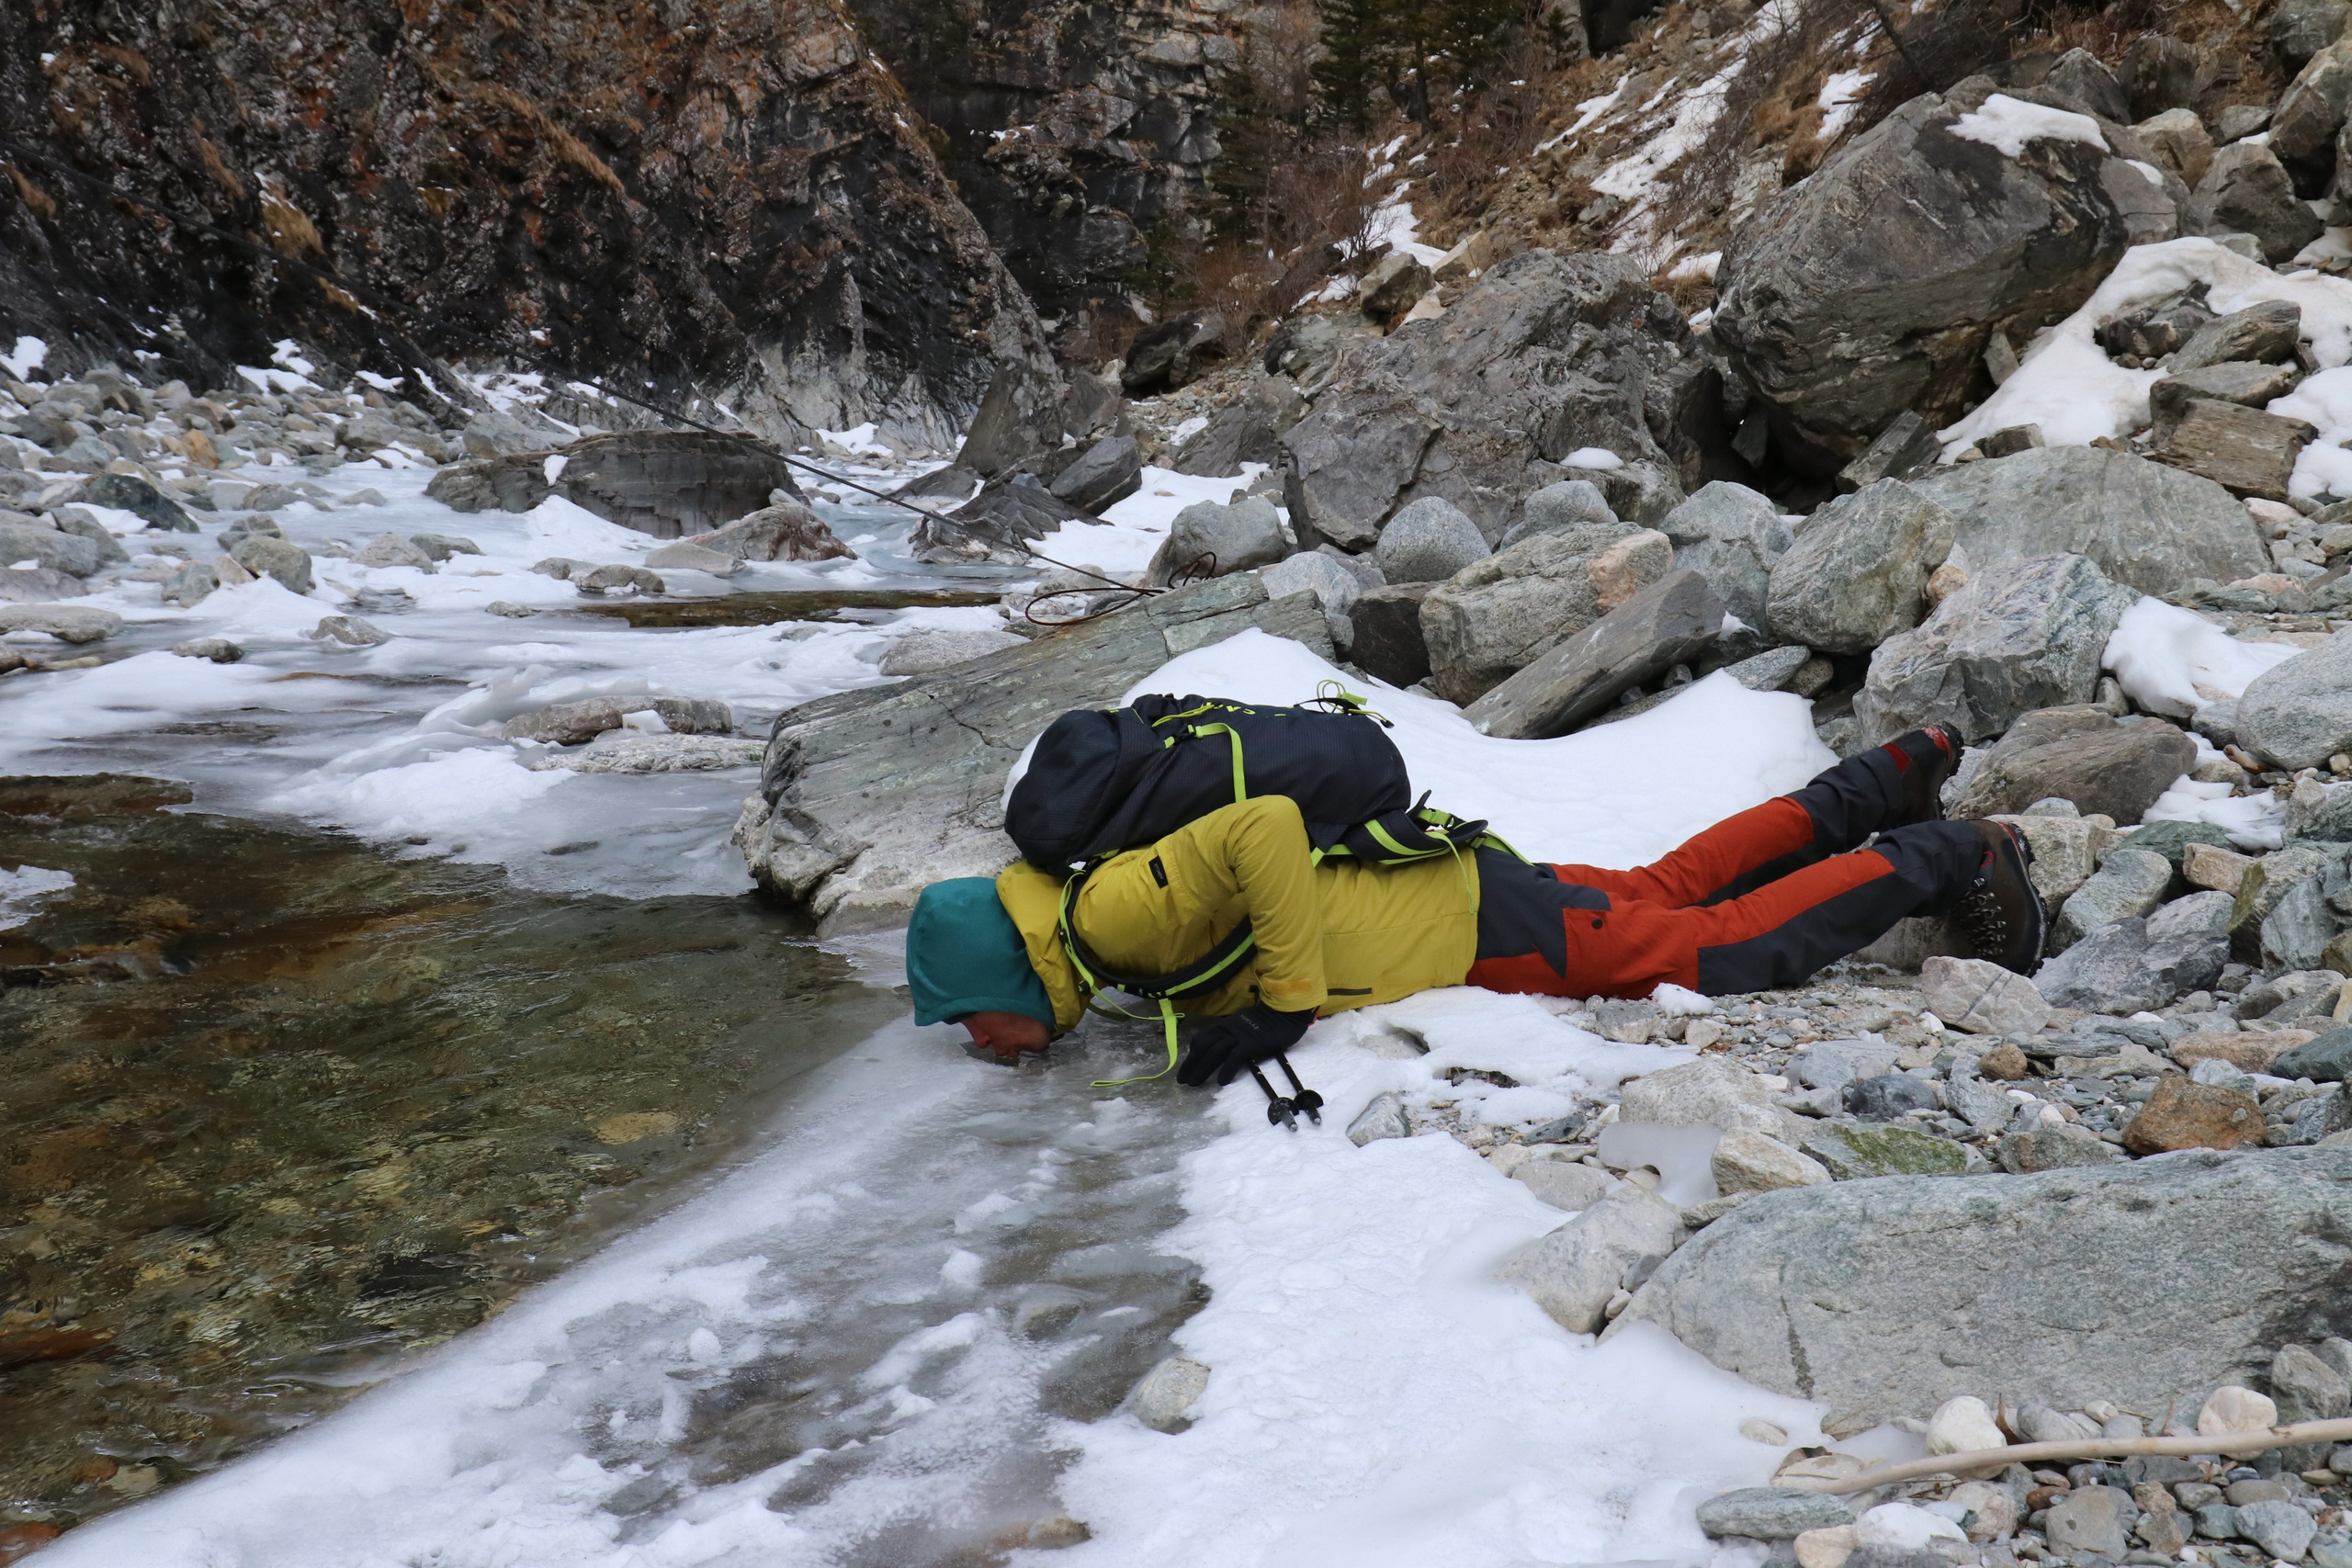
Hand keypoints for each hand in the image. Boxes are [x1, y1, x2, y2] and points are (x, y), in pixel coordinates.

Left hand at [1176, 1002, 1314, 1086]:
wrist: (1286, 1012)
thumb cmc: (1268, 1020)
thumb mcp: (1243, 1024)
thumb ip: (1232, 1033)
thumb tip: (1223, 1046)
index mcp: (1224, 1025)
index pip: (1201, 1039)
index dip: (1191, 1054)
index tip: (1187, 1067)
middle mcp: (1227, 1030)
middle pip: (1202, 1047)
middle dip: (1190, 1065)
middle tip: (1182, 1081)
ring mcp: (1238, 1036)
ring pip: (1213, 1053)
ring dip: (1201, 1069)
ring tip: (1194, 1084)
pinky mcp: (1251, 1043)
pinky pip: (1234, 1058)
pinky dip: (1226, 1070)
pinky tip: (1221, 1082)